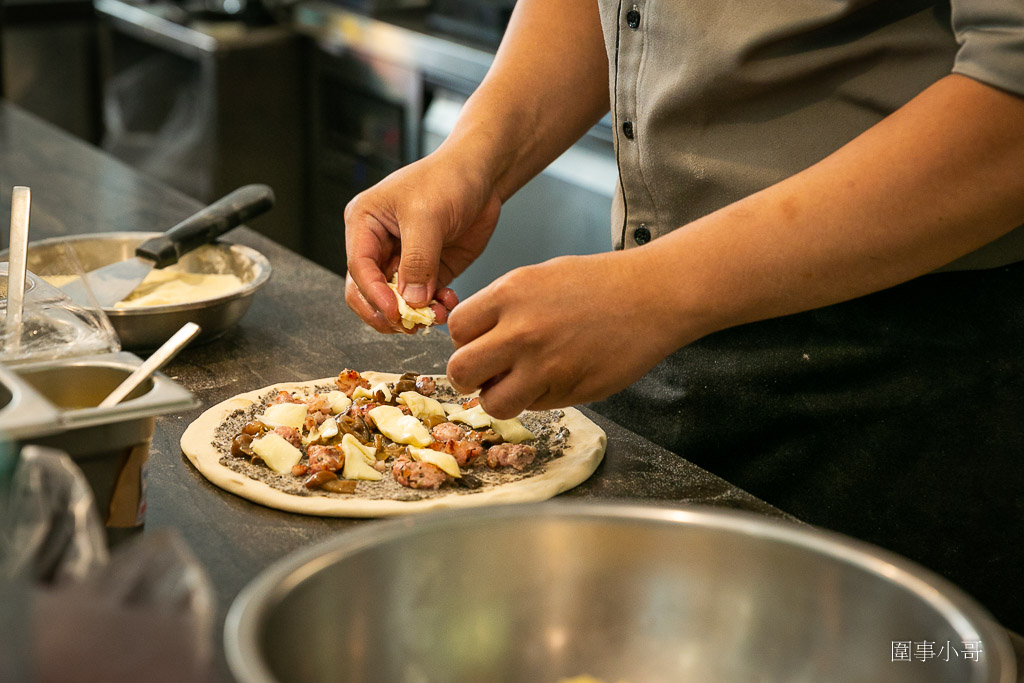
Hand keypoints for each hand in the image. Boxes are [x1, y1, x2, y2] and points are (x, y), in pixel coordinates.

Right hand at [344, 150, 501, 332]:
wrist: (483, 175)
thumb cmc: (448, 179)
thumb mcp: (429, 216)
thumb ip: (418, 260)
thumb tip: (411, 300)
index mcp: (364, 223)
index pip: (358, 268)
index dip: (373, 295)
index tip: (394, 313)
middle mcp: (378, 245)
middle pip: (368, 293)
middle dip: (389, 312)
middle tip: (411, 324)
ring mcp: (403, 261)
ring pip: (396, 302)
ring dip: (415, 315)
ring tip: (438, 313)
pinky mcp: (428, 272)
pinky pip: (423, 301)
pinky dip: (434, 308)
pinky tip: (449, 303)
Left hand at [445, 250, 687, 417]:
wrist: (652, 297)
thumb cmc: (599, 283)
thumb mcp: (539, 277)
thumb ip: (503, 308)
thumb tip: (476, 340)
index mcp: (510, 294)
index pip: (455, 329)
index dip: (464, 340)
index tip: (479, 342)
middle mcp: (521, 331)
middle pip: (460, 371)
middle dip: (469, 376)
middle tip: (487, 372)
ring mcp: (544, 366)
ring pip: (492, 402)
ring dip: (499, 397)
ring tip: (518, 383)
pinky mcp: (568, 391)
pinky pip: (532, 407)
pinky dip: (535, 400)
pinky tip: (555, 379)